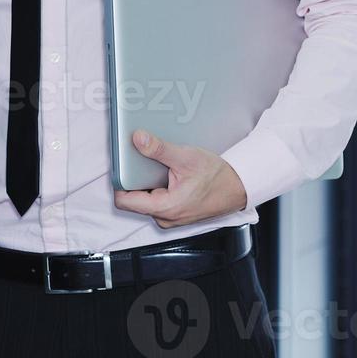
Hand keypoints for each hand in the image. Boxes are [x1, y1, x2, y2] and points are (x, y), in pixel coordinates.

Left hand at [112, 129, 249, 227]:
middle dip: (134, 179)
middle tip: (140, 159)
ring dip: (146, 182)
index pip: (124, 201)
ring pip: (144, 199)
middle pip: (133, 199)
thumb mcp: (187, 158)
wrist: (238, 187)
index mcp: (165, 208)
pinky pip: (156, 200)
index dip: (119, 181)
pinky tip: (166, 173)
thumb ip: (159, 149)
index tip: (121, 163)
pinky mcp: (174, 213)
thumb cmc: (217, 177)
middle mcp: (165, 218)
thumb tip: (138, 139)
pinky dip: (156, 186)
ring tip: (156, 165)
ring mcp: (169, 217)